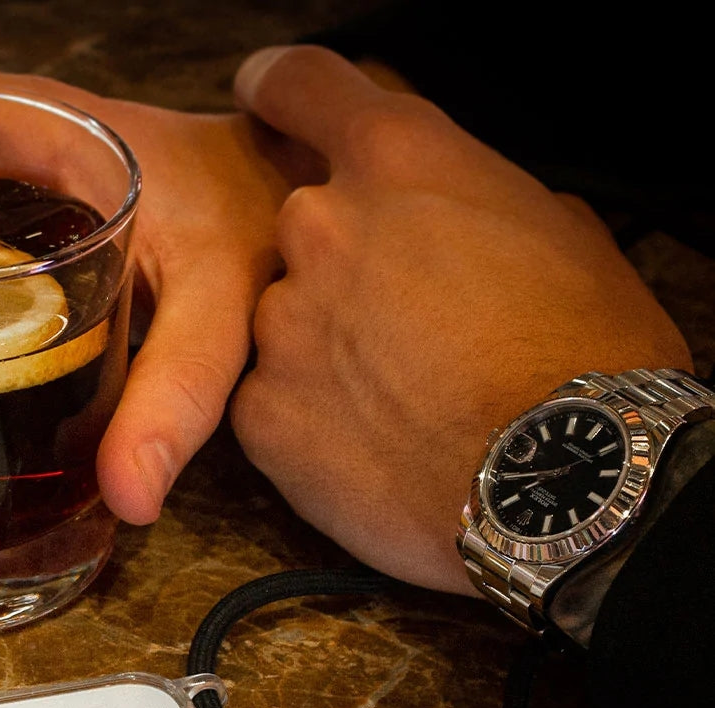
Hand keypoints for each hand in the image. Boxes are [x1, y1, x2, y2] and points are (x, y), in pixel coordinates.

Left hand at [229, 45, 691, 593]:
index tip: (263, 99)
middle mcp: (320, 230)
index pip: (303, 86)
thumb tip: (458, 223)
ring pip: (284, 323)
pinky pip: (270, 404)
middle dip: (338, 264)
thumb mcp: (562, 237)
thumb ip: (477, 204)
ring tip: (394, 397)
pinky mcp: (261, 415)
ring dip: (323, 348)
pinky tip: (366, 443)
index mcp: (397, 161)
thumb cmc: (584, 357)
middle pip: (299, 230)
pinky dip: (306, 419)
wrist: (557, 485)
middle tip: (396, 319)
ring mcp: (281, 326)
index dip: (282, 91)